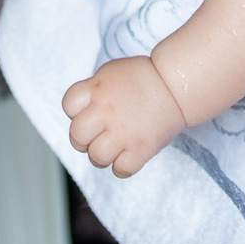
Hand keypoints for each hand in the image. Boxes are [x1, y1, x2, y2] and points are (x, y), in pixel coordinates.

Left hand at [64, 55, 185, 176]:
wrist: (175, 85)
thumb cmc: (142, 78)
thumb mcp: (110, 73)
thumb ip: (92, 91)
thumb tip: (79, 111)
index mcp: (97, 89)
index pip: (68, 105)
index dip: (74, 112)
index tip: (88, 112)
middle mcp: (107, 111)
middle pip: (77, 135)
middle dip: (82, 140)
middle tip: (96, 136)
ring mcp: (124, 132)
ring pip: (96, 157)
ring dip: (101, 156)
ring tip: (112, 148)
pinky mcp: (141, 149)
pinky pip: (121, 170)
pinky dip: (122, 167)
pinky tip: (127, 156)